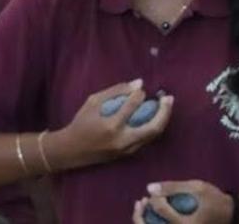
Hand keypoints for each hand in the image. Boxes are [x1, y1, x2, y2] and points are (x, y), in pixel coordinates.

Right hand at [47, 79, 172, 168]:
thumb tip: (138, 83)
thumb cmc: (80, 124)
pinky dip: (154, 127)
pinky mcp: (128, 154)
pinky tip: (156, 116)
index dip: (140, 95)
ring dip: (163, 119)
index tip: (142, 89)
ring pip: (153, 135)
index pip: (132, 107)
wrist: (70, 151)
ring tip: (166, 105)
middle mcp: (122, 140)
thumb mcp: (92, 103)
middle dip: (165, 111)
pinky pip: (147, 139)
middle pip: (154, 127)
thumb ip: (115, 92)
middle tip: (169, 98)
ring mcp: (127, 150)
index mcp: (111, 126)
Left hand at [133, 180, 231, 223]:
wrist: (229, 214)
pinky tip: (150, 213)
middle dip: (139, 215)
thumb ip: (173, 187)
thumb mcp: (197, 187)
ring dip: (143, 220)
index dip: (153, 199)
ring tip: (143, 206)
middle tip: (141, 201)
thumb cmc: (214, 200)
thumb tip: (149, 188)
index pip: (161, 211)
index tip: (152, 193)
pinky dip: (151, 222)